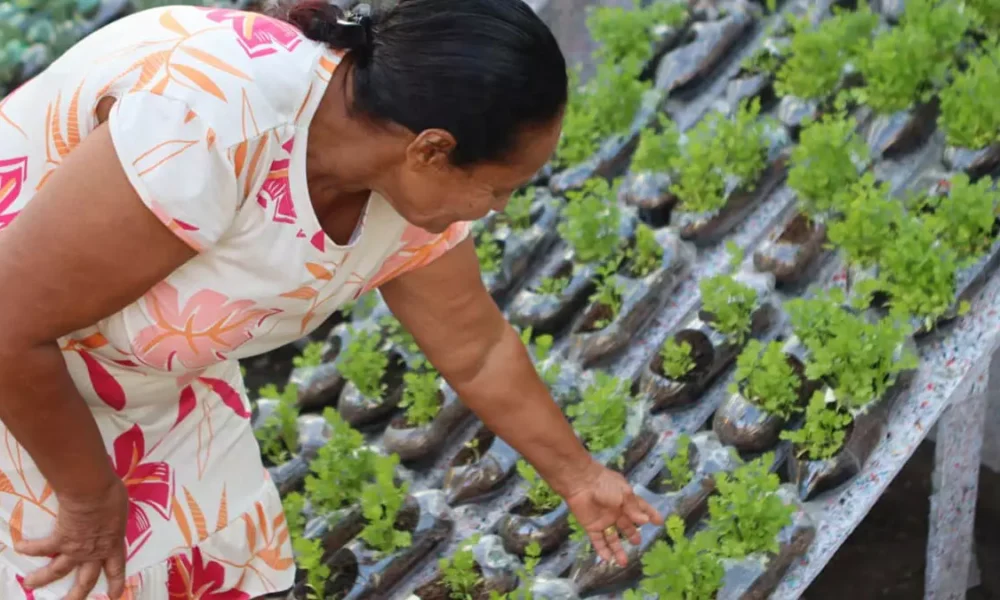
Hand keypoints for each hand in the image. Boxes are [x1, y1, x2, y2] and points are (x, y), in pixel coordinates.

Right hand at [16, 477, 127, 599]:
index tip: (113, 596)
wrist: (93, 492)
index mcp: (113, 545)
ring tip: (30, 584)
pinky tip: (19, 547)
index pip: (116, 569)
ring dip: (42, 579)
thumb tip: (112, 515)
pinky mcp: (59, 539)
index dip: (116, 583)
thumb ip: (114, 521)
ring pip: (56, 571)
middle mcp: (93, 553)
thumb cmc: (111, 496)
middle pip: (86, 581)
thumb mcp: (121, 511)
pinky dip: (29, 547)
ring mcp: (75, 549)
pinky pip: (41, 547)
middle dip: (77, 595)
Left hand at [562, 461, 662, 566]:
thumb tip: (644, 521)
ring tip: (624, 562)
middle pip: (626, 526)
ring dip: (617, 550)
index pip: (641, 509)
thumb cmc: (605, 485)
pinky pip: (598, 541)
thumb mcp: (624, 494)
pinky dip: (602, 550)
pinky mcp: (591, 527)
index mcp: (626, 501)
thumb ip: (634, 509)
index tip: (659, 522)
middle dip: (632, 534)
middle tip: (637, 543)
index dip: (650, 514)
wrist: (581, 483)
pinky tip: (608, 559)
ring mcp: (603, 520)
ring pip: (612, 538)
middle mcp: (616, 512)